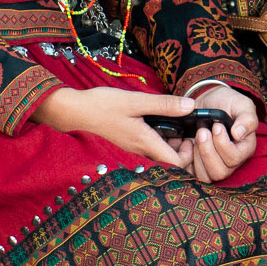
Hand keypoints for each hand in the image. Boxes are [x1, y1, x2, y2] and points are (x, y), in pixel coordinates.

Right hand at [30, 86, 194, 166]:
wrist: (75, 111)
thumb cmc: (103, 105)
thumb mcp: (136, 101)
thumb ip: (164, 104)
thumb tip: (191, 106)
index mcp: (145, 143)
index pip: (176, 164)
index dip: (189, 155)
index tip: (191, 136)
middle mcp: (141, 151)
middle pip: (170, 162)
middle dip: (182, 149)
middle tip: (185, 129)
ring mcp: (133, 149)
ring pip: (160, 154)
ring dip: (170, 143)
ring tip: (173, 122)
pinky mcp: (128, 143)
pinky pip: (150, 147)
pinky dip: (159, 138)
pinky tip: (156, 121)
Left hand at [173, 85, 258, 183]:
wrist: (208, 101)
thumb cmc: (227, 103)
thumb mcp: (241, 104)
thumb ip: (247, 118)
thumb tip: (239, 134)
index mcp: (243, 149)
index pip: (235, 159)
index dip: (223, 144)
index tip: (217, 126)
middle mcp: (229, 161)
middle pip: (220, 172)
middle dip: (208, 151)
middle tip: (202, 131)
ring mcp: (212, 164)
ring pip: (205, 176)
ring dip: (197, 156)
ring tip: (196, 136)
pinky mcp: (197, 163)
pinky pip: (190, 173)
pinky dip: (185, 159)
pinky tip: (185, 142)